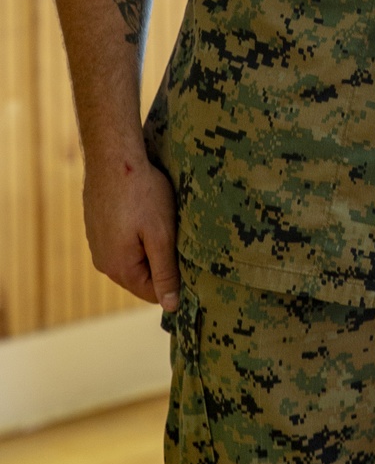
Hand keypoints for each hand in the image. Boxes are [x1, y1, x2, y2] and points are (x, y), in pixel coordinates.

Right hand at [83, 155, 179, 309]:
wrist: (113, 157)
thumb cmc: (142, 194)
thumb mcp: (161, 235)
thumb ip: (166, 272)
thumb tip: (171, 307)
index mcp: (119, 269)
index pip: (152, 294)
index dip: (175, 281)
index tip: (189, 258)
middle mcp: (103, 262)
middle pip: (141, 277)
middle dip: (162, 261)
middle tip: (177, 234)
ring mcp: (97, 244)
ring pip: (132, 258)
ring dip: (149, 245)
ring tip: (161, 220)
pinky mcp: (97, 227)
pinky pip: (121, 241)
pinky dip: (136, 232)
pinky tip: (145, 211)